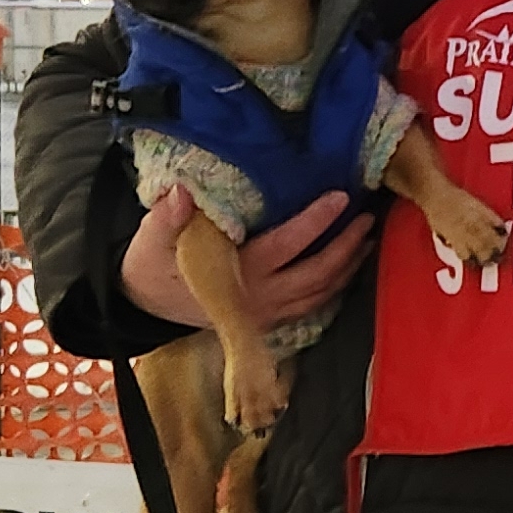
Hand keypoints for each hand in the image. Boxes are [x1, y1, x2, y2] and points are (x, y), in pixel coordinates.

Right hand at [119, 185, 374, 331]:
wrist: (143, 305)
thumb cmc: (152, 265)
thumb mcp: (153, 239)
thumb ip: (168, 216)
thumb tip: (183, 190)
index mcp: (235, 275)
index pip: (285, 246)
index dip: (315, 222)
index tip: (340, 197)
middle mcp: (258, 299)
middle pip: (315, 275)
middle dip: (345, 247)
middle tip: (368, 218)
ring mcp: (265, 314)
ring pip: (318, 295)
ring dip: (347, 269)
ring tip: (368, 240)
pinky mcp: (266, 322)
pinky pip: (309, 308)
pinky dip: (332, 289)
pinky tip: (347, 269)